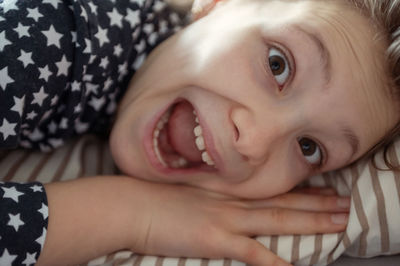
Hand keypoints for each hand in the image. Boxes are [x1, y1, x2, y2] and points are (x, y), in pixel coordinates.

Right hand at [128, 181, 349, 265]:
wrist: (133, 205)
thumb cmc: (156, 198)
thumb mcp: (190, 192)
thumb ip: (213, 197)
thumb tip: (226, 204)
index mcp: (225, 192)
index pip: (271, 191)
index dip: (300, 192)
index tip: (324, 191)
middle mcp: (232, 202)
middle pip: (282, 203)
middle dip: (317, 205)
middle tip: (346, 205)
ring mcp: (225, 219)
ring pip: (277, 220)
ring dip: (310, 222)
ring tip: (339, 222)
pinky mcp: (214, 239)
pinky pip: (251, 252)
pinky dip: (273, 261)